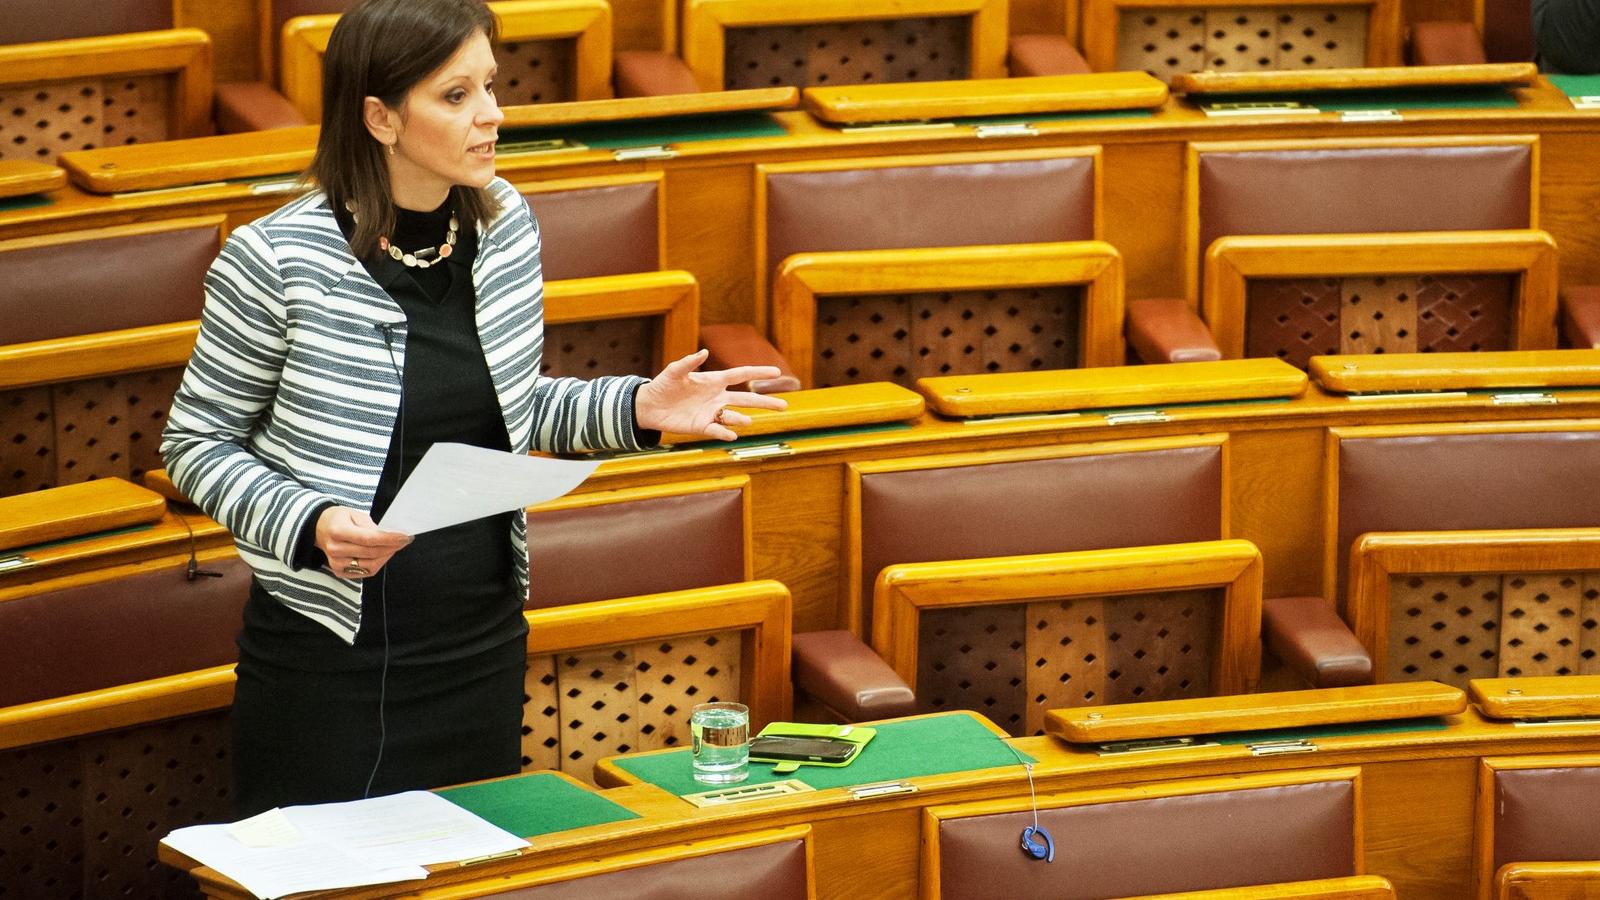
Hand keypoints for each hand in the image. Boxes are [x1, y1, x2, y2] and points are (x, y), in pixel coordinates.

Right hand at [314, 506, 411, 579]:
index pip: (369, 539)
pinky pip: (365, 572)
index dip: (389, 539)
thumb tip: (388, 536)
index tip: (404, 537)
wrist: (319, 529)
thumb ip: (370, 526)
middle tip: (404, 540)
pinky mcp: (339, 571)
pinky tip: (382, 554)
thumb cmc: (338, 519)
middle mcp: (335, 549)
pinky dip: (377, 564)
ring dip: (386, 557)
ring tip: (394, 547)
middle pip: (371, 553)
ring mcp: (336, 563)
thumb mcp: (354, 514)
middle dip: (392, 547)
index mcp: (338, 531)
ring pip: (370, 565)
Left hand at [634, 349, 788, 440]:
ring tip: (746, 421)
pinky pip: (717, 430)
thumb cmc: (663, 385)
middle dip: (765, 402)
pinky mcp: (702, 426)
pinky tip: (731, 434)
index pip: (741, 375)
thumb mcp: (674, 371)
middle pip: (746, 399)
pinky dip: (725, 432)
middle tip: (784, 406)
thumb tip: (704, 352)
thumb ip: (688, 362)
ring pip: (734, 416)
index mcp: (714, 380)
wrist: (649, 406)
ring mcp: (711, 412)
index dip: (758, 373)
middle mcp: (717, 397)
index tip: (776, 371)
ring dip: (740, 419)